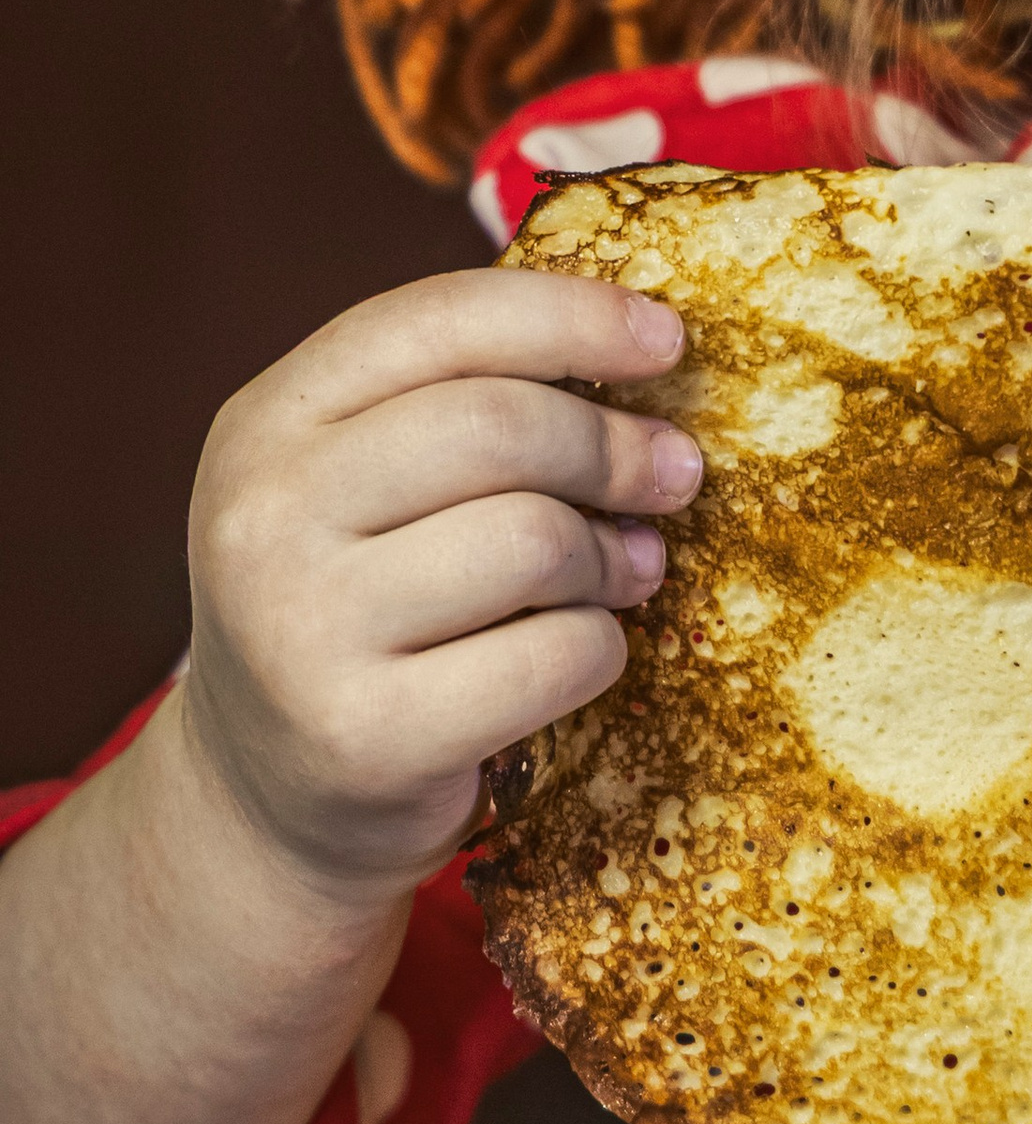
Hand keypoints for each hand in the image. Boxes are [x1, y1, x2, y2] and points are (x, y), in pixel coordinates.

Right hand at [179, 273, 698, 902]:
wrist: (269, 807)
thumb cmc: (356, 612)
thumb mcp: (360, 487)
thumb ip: (461, 404)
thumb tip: (644, 350)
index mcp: (267, 423)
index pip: (438, 320)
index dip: (573, 316)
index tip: (667, 340)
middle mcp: (263, 517)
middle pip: (500, 426)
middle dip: (614, 447)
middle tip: (674, 472)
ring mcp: (303, 631)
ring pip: (536, 540)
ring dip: (612, 556)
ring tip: (625, 570)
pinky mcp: (365, 736)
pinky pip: (555, 655)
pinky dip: (600, 647)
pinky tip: (581, 650)